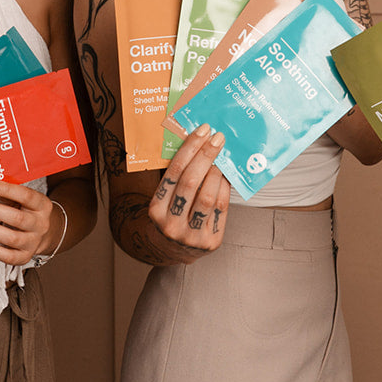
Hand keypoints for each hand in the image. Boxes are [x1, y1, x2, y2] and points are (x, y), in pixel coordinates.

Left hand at [0, 180, 58, 265]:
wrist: (43, 233)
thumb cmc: (26, 210)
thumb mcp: (22, 198)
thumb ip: (6, 192)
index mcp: (42, 205)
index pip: (26, 196)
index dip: (6, 189)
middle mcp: (41, 224)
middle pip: (17, 218)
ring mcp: (33, 242)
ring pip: (11, 238)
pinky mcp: (24, 257)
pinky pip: (7, 256)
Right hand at [149, 124, 232, 254]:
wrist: (173, 250)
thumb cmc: (170, 215)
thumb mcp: (164, 199)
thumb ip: (177, 177)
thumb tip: (198, 143)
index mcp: (155, 210)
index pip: (173, 173)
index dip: (189, 149)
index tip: (202, 131)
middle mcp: (171, 224)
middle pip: (190, 182)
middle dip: (206, 156)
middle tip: (218, 138)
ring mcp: (192, 236)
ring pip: (208, 196)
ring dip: (217, 172)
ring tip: (223, 157)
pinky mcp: (211, 242)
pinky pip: (221, 208)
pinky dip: (225, 188)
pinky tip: (226, 175)